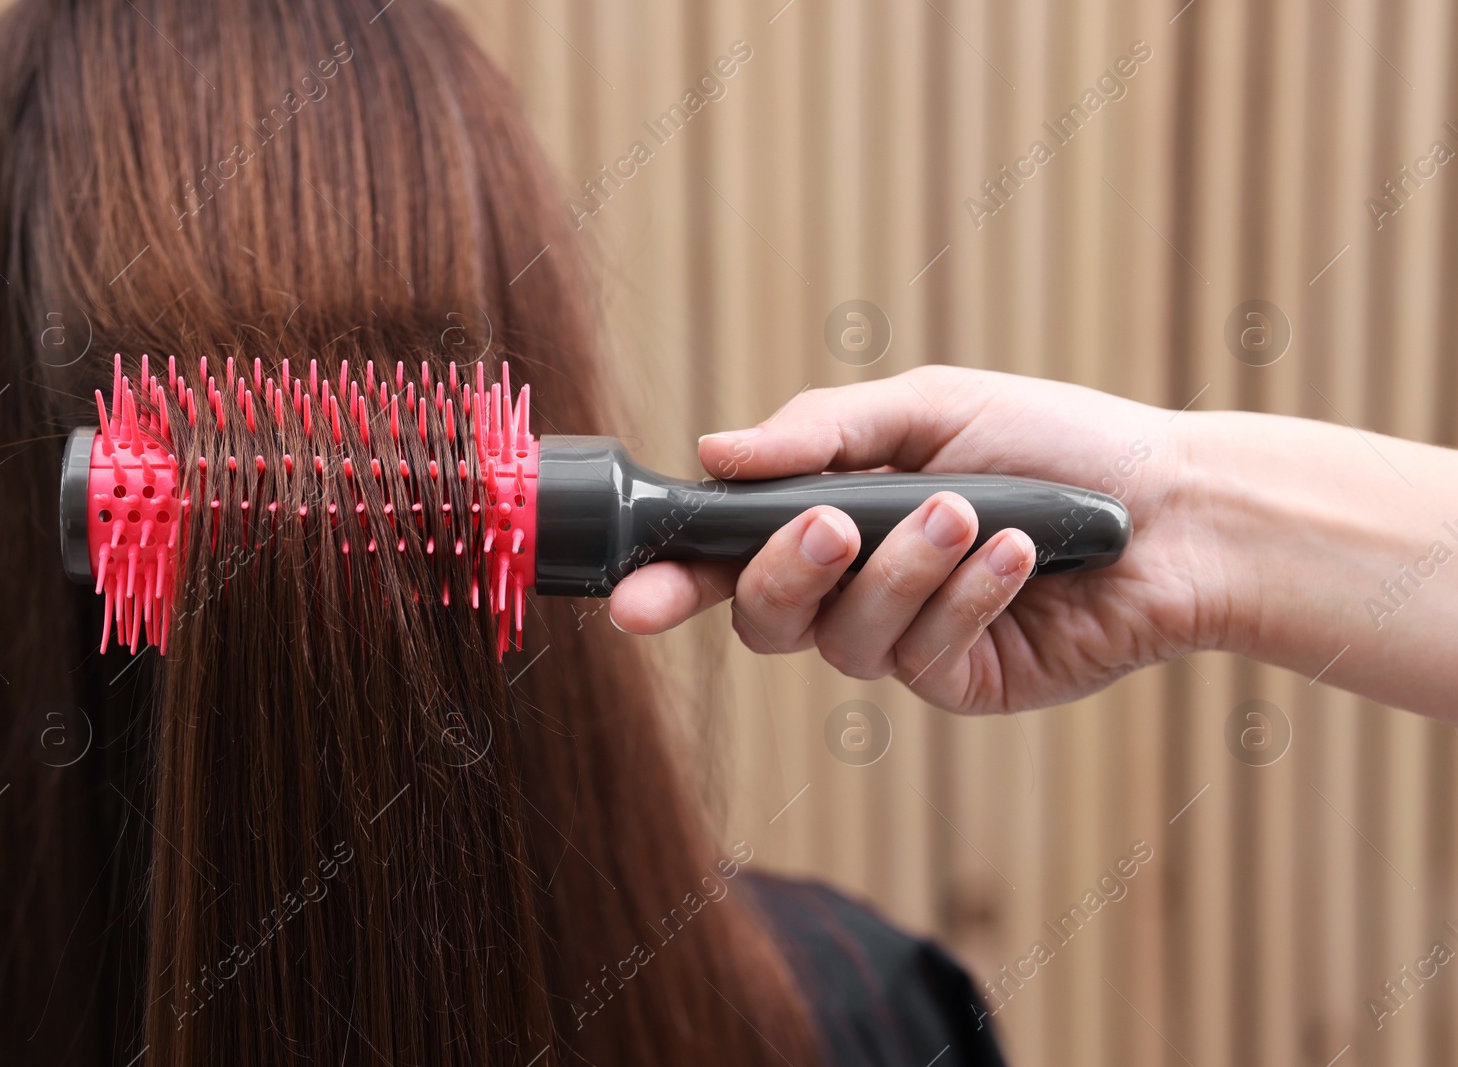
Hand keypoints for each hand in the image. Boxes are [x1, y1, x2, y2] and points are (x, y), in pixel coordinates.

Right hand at [609, 365, 1225, 712]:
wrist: (1172, 506)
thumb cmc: (1052, 442)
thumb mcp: (929, 409)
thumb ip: (820, 432)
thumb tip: (713, 452)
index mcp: (832, 520)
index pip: (729, 560)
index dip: (672, 581)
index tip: (633, 592)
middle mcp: (856, 590)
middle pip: (765, 621)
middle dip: (786, 573)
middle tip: (834, 522)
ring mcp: (908, 643)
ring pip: (847, 640)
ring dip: (904, 570)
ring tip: (968, 514)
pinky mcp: (965, 682)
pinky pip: (926, 657)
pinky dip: (967, 597)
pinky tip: (1019, 556)